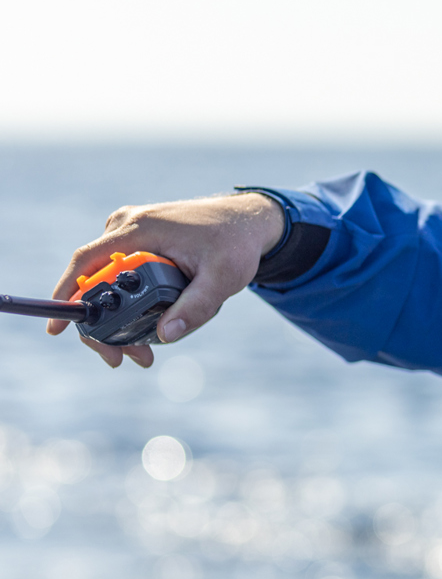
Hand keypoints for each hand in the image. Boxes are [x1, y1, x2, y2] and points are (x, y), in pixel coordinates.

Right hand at [49, 193, 285, 368]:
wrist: (248, 220)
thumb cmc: (236, 243)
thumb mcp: (224, 277)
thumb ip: (196, 306)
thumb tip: (165, 335)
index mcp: (139, 229)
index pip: (86, 262)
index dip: (65, 294)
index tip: (57, 328)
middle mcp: (126, 226)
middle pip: (92, 280)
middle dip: (103, 325)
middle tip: (124, 358)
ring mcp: (130, 232)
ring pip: (107, 282)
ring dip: (119, 319)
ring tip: (145, 350)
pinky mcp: (138, 241)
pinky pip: (121, 275)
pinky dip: (129, 302)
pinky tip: (152, 325)